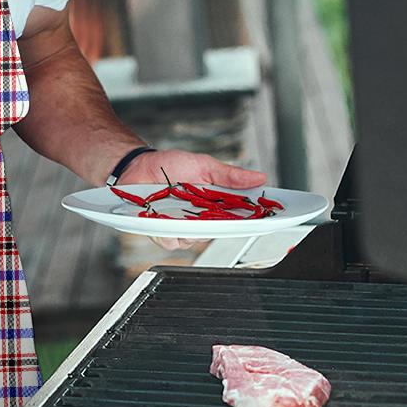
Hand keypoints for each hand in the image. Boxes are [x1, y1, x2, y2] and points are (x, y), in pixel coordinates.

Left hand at [119, 149, 267, 251]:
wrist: (138, 166)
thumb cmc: (170, 166)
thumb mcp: (204, 165)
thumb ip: (229, 176)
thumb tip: (259, 177)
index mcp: (215, 204)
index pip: (240, 217)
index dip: (255, 220)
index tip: (268, 218)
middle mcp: (200, 219)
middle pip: (219, 232)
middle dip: (220, 224)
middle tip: (215, 211)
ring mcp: (181, 227)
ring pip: (195, 240)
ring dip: (190, 226)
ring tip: (181, 207)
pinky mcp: (162, 232)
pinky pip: (171, 241)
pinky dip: (168, 230)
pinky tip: (163, 217)